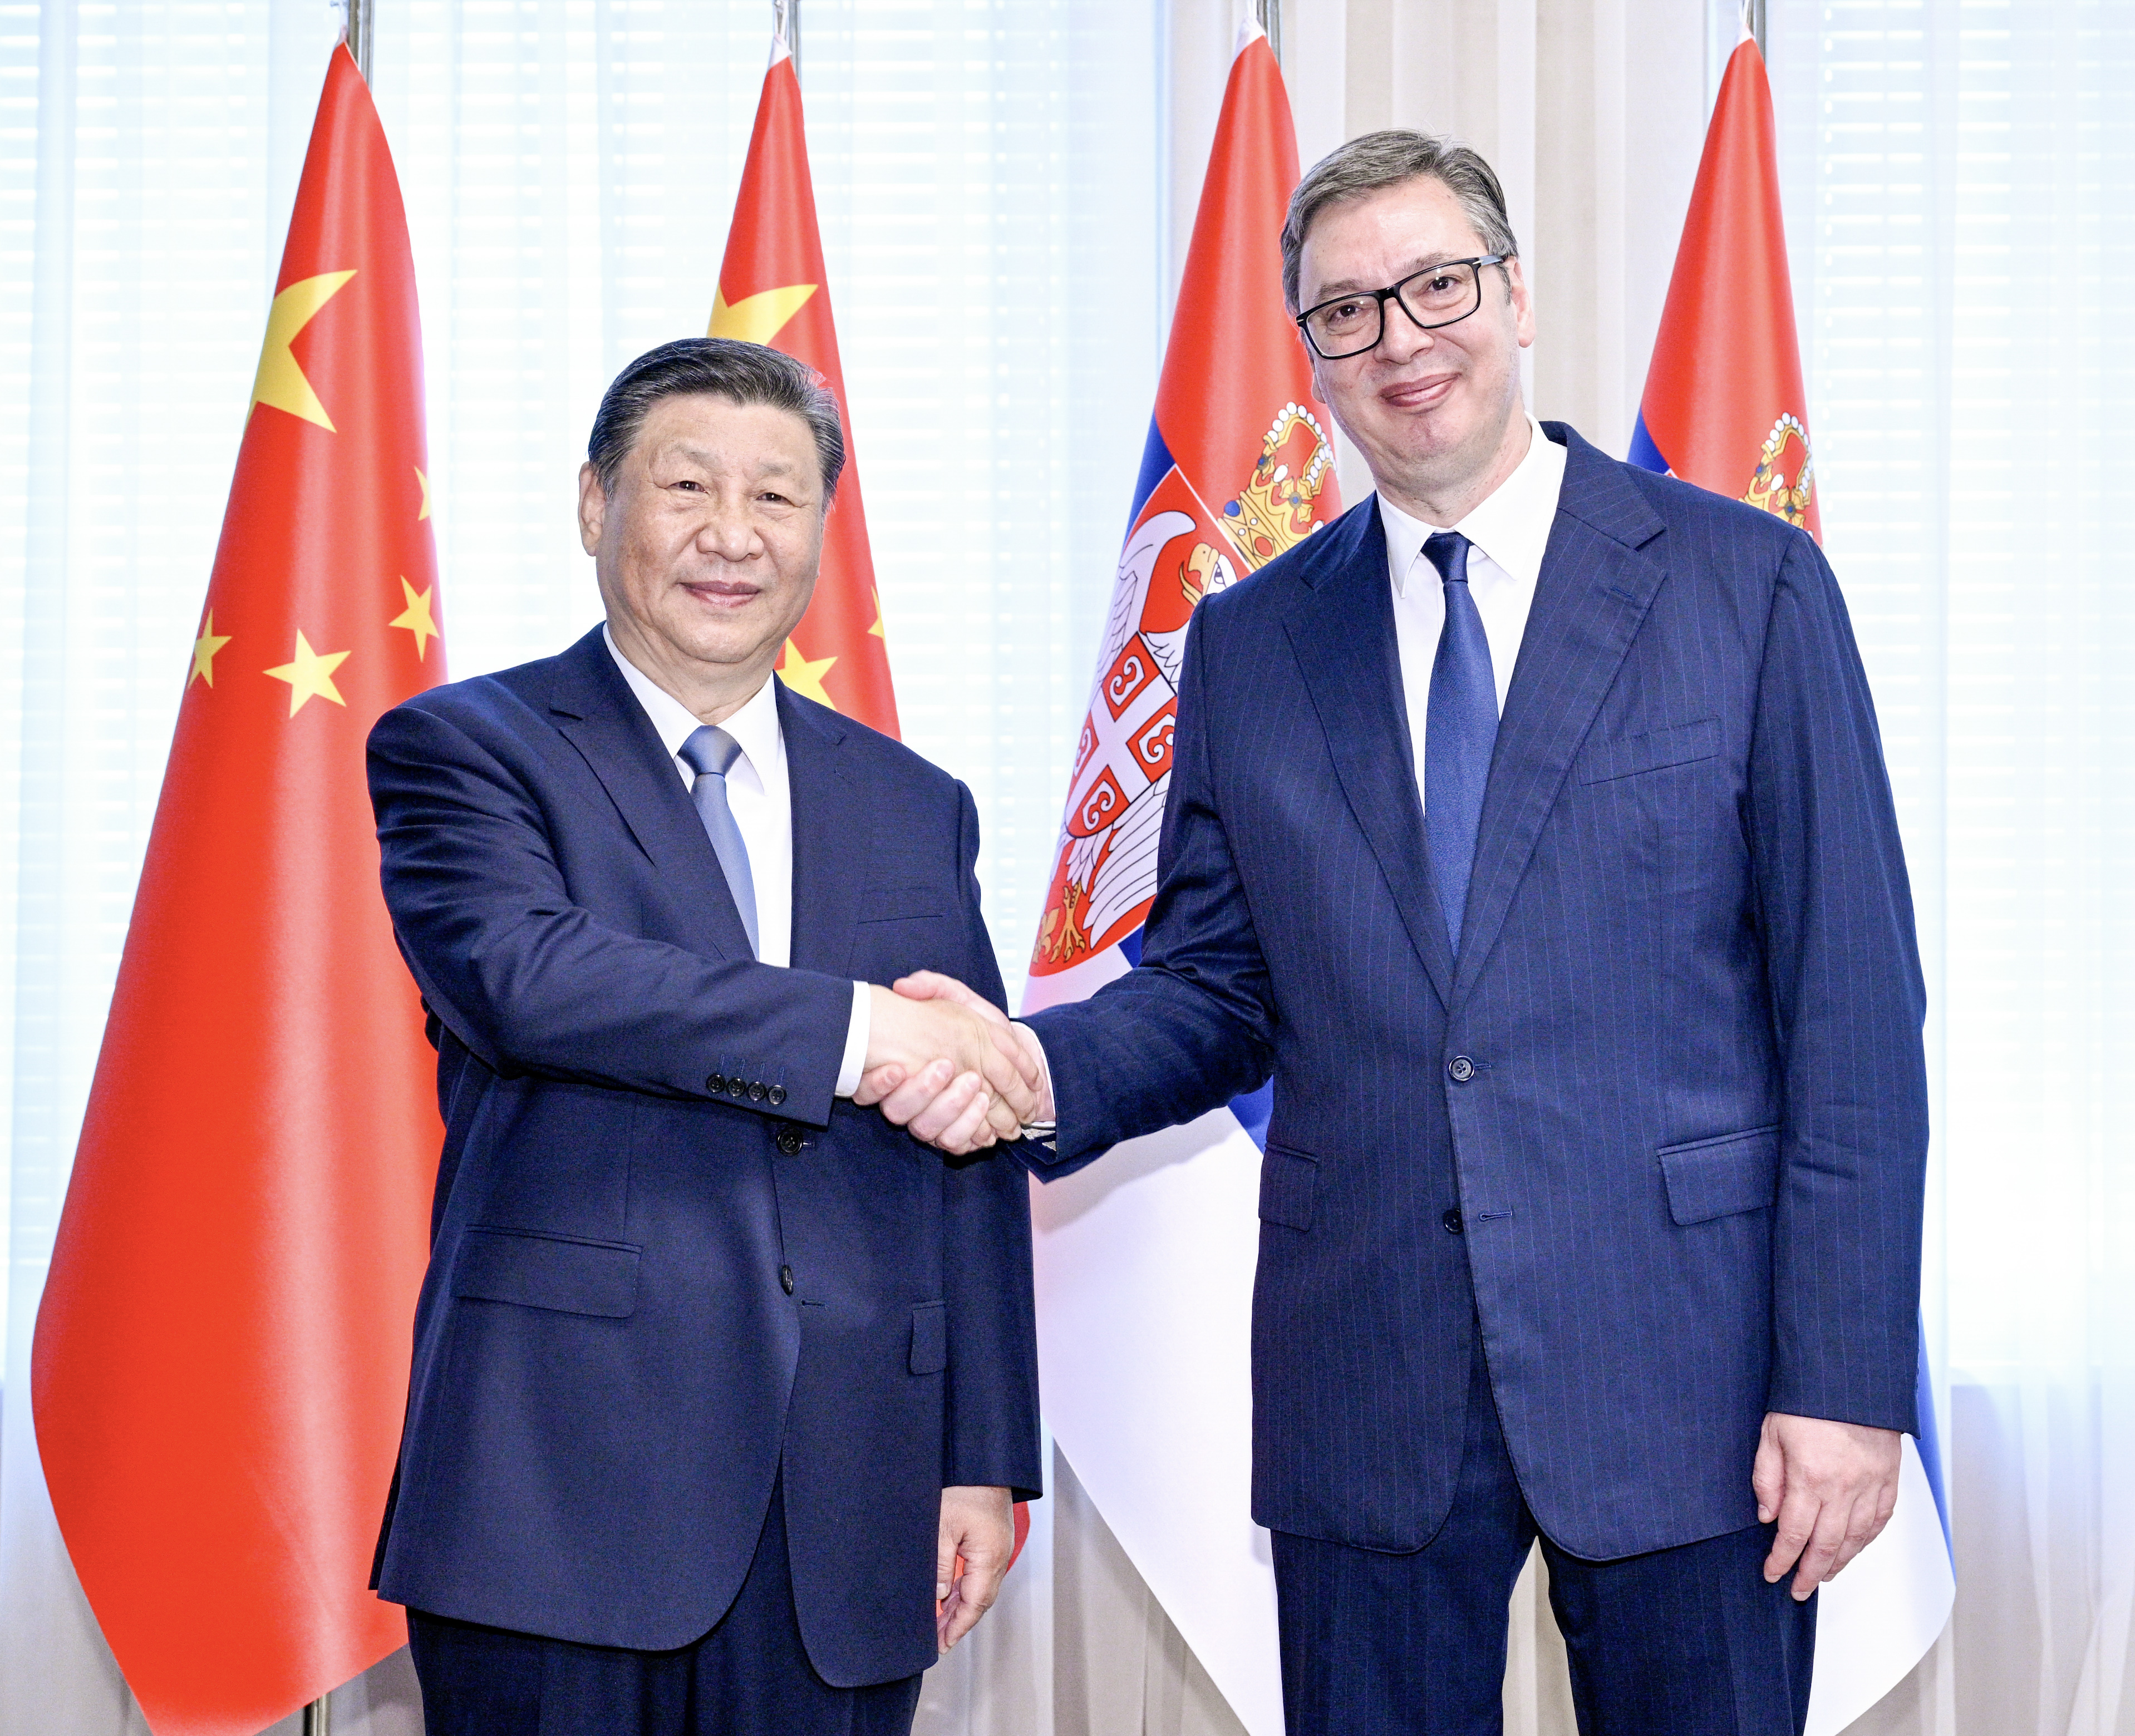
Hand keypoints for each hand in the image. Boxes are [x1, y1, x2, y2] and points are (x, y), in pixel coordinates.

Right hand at [857, 981, 1039, 1151]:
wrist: (1012, 1050)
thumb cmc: (975, 1023)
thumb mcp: (956, 998)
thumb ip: (931, 987)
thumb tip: (903, 986)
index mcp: (899, 1069)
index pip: (868, 1089)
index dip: (875, 1084)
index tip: (895, 1069)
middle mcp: (910, 1100)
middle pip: (898, 1111)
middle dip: (920, 1092)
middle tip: (946, 1067)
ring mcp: (933, 1120)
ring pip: (926, 1130)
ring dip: (949, 1109)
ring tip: (974, 1085)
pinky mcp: (956, 1136)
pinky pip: (954, 1144)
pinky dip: (969, 1128)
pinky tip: (984, 1105)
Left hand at [935, 1485, 1013, 1650]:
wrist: (984, 1461)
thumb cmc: (965, 1486)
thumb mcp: (943, 1525)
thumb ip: (941, 1564)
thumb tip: (939, 1596)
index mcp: (990, 1556)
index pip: (975, 1604)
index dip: (958, 1627)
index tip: (943, 1645)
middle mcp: (999, 1556)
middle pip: (980, 1600)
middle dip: (958, 1622)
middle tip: (937, 1641)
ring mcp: (998, 1548)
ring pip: (980, 1588)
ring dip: (961, 1607)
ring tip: (939, 1623)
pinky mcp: (993, 1540)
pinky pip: (980, 1573)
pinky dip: (965, 1589)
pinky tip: (950, 1595)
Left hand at [1753, 1412, 1901, 1598]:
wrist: (1850, 1376)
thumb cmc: (1807, 1400)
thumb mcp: (1771, 1433)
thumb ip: (1767, 1478)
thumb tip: (1767, 1516)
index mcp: (1811, 1477)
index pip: (1794, 1533)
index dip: (1783, 1559)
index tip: (1773, 1573)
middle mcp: (1844, 1487)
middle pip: (1827, 1544)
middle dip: (1810, 1572)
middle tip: (1798, 1589)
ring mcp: (1871, 1484)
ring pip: (1857, 1538)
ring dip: (1839, 1561)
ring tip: (1823, 1575)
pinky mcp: (1889, 1478)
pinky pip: (1880, 1519)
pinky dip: (1867, 1539)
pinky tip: (1855, 1548)